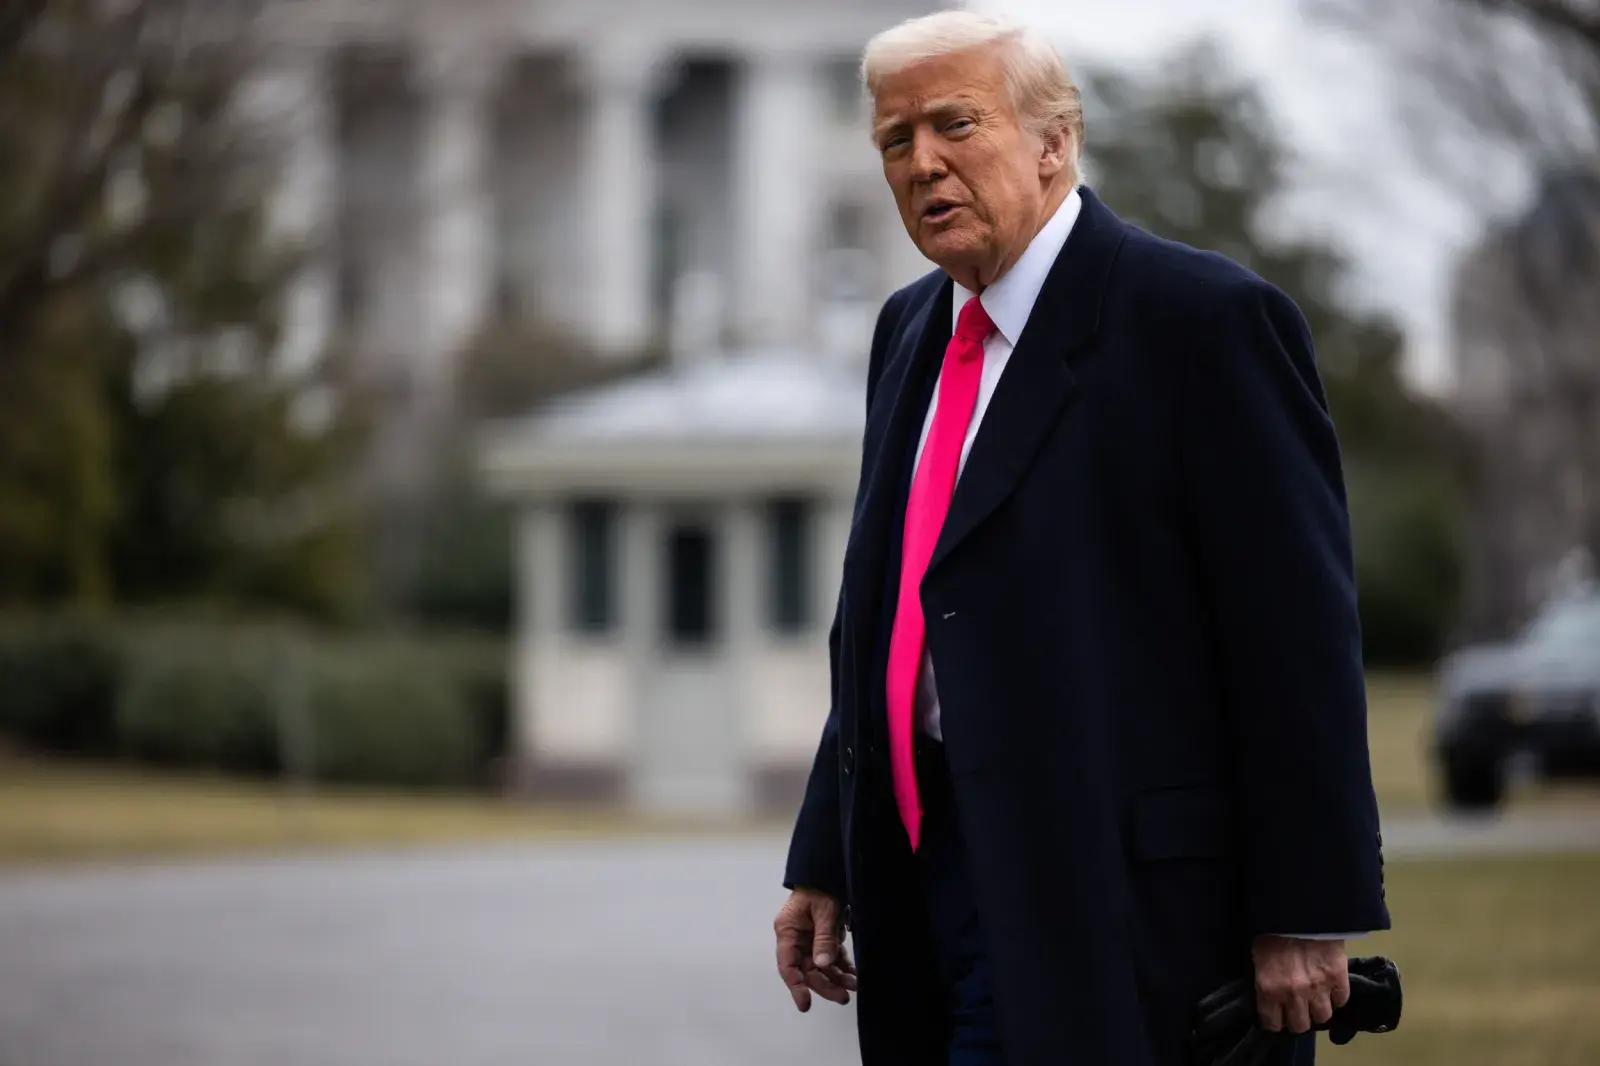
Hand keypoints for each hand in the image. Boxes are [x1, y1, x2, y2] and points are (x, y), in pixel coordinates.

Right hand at [774, 887, 856, 1011]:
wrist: (828, 871)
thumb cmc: (821, 887)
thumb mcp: (824, 911)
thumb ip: (823, 938)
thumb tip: (823, 965)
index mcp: (787, 931)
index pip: (788, 965)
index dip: (795, 987)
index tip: (805, 1004)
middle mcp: (796, 939)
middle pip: (807, 970)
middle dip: (825, 985)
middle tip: (843, 998)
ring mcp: (809, 939)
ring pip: (821, 966)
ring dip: (836, 977)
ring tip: (854, 986)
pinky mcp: (823, 938)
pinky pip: (831, 957)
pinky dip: (841, 966)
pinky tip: (853, 975)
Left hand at [1251, 936, 1349, 1034]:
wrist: (1299, 908)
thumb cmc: (1271, 930)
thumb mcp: (1258, 956)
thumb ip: (1266, 982)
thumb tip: (1270, 999)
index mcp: (1269, 988)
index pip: (1273, 1023)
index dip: (1275, 1021)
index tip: (1277, 1016)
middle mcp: (1294, 994)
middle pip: (1300, 1025)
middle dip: (1297, 1019)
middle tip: (1297, 1009)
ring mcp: (1319, 987)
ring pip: (1323, 1017)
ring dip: (1318, 1010)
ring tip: (1315, 1000)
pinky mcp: (1339, 977)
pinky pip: (1341, 1000)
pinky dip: (1337, 996)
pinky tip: (1331, 988)